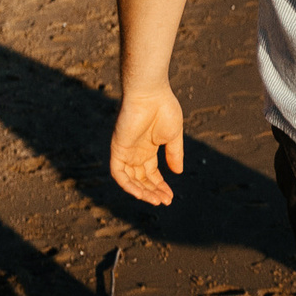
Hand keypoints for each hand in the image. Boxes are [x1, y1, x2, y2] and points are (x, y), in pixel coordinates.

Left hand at [110, 86, 184, 204]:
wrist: (151, 94)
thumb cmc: (164, 109)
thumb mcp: (173, 136)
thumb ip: (175, 154)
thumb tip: (178, 172)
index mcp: (148, 148)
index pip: (151, 173)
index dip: (160, 186)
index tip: (171, 197)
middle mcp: (135, 152)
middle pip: (141, 178)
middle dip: (153, 191)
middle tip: (166, 202)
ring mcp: (125, 151)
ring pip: (130, 179)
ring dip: (142, 192)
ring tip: (156, 201)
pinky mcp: (117, 148)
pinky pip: (118, 172)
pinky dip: (127, 185)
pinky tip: (141, 193)